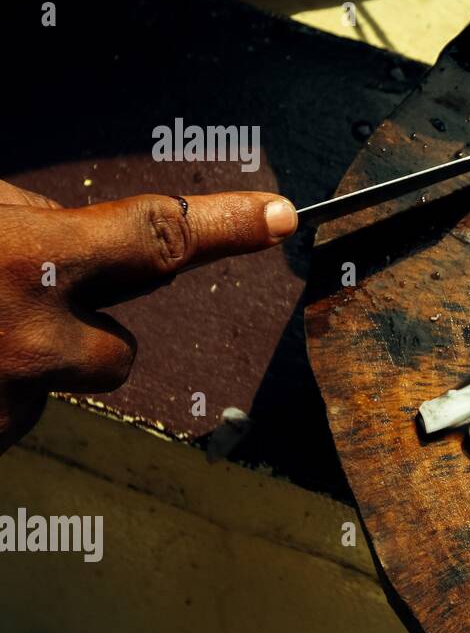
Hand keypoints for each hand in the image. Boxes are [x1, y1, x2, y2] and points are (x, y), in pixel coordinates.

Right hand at [0, 182, 296, 453]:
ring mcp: (10, 399)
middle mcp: (31, 337)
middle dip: (86, 333)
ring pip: (63, 389)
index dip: (226, 226)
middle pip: (123, 352)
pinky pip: (12, 414)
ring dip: (29, 366)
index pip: (158, 240)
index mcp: (29, 261)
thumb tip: (96, 239)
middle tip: (11, 304)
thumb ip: (39, 225)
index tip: (280, 218)